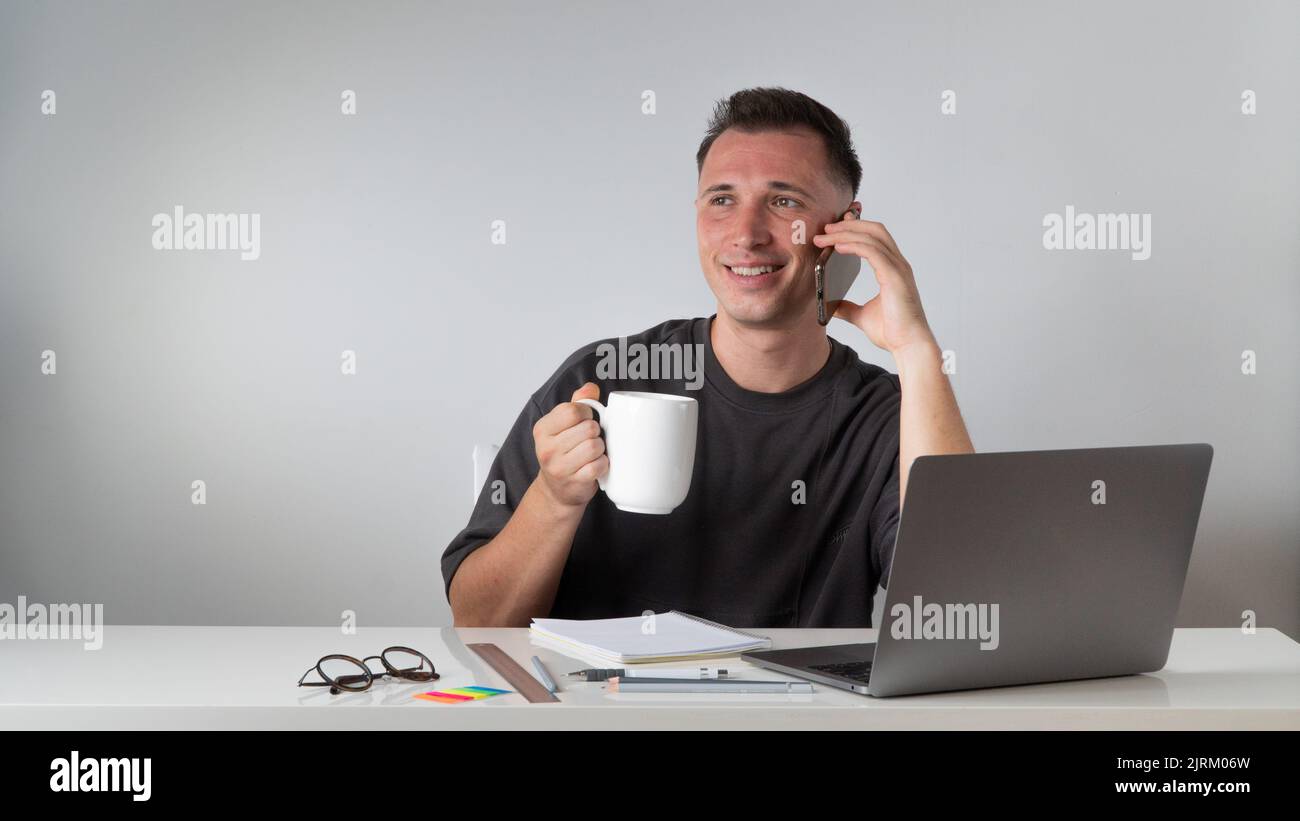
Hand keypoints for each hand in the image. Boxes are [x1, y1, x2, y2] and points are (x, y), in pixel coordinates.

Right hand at [531, 382, 608, 510]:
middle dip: (595, 432)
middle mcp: (546, 448)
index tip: (585, 420)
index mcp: (542, 429)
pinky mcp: (574, 481)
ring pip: (595, 446)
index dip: (587, 413)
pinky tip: (596, 465)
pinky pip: (599, 465)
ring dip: (600, 448)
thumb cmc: (563, 453)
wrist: (556, 491)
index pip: (573, 410)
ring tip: (592, 453)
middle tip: (589, 440)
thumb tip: (591, 387)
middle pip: (588, 428)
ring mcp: (559, 467)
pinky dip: (603, 464)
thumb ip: (577, 403)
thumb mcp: (563, 425)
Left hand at [812, 211, 935, 354]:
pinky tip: (837, 247)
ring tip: (825, 236)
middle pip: (874, 230)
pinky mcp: (894, 277)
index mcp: (892, 270)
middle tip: (825, 228)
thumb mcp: (861, 316)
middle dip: (849, 225)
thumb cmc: (892, 332)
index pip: (875, 238)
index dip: (855, 228)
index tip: (833, 230)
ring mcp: (898, 269)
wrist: (908, 346)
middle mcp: (898, 264)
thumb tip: (831, 306)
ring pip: (871, 237)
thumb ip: (847, 308)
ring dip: (845, 233)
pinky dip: (853, 245)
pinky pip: (872, 252)